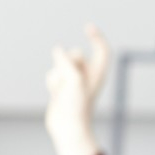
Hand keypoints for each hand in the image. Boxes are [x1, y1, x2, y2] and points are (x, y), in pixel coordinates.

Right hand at [45, 24, 110, 154]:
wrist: (68, 127)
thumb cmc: (77, 106)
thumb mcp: (74, 80)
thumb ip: (66, 61)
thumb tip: (58, 49)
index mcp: (98, 73)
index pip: (102, 50)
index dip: (97, 37)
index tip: (87, 27)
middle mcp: (88, 75)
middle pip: (75, 54)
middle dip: (68, 62)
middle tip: (70, 80)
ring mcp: (74, 81)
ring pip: (60, 64)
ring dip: (58, 75)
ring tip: (63, 91)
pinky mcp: (62, 87)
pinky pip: (53, 74)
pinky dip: (52, 82)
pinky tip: (57, 95)